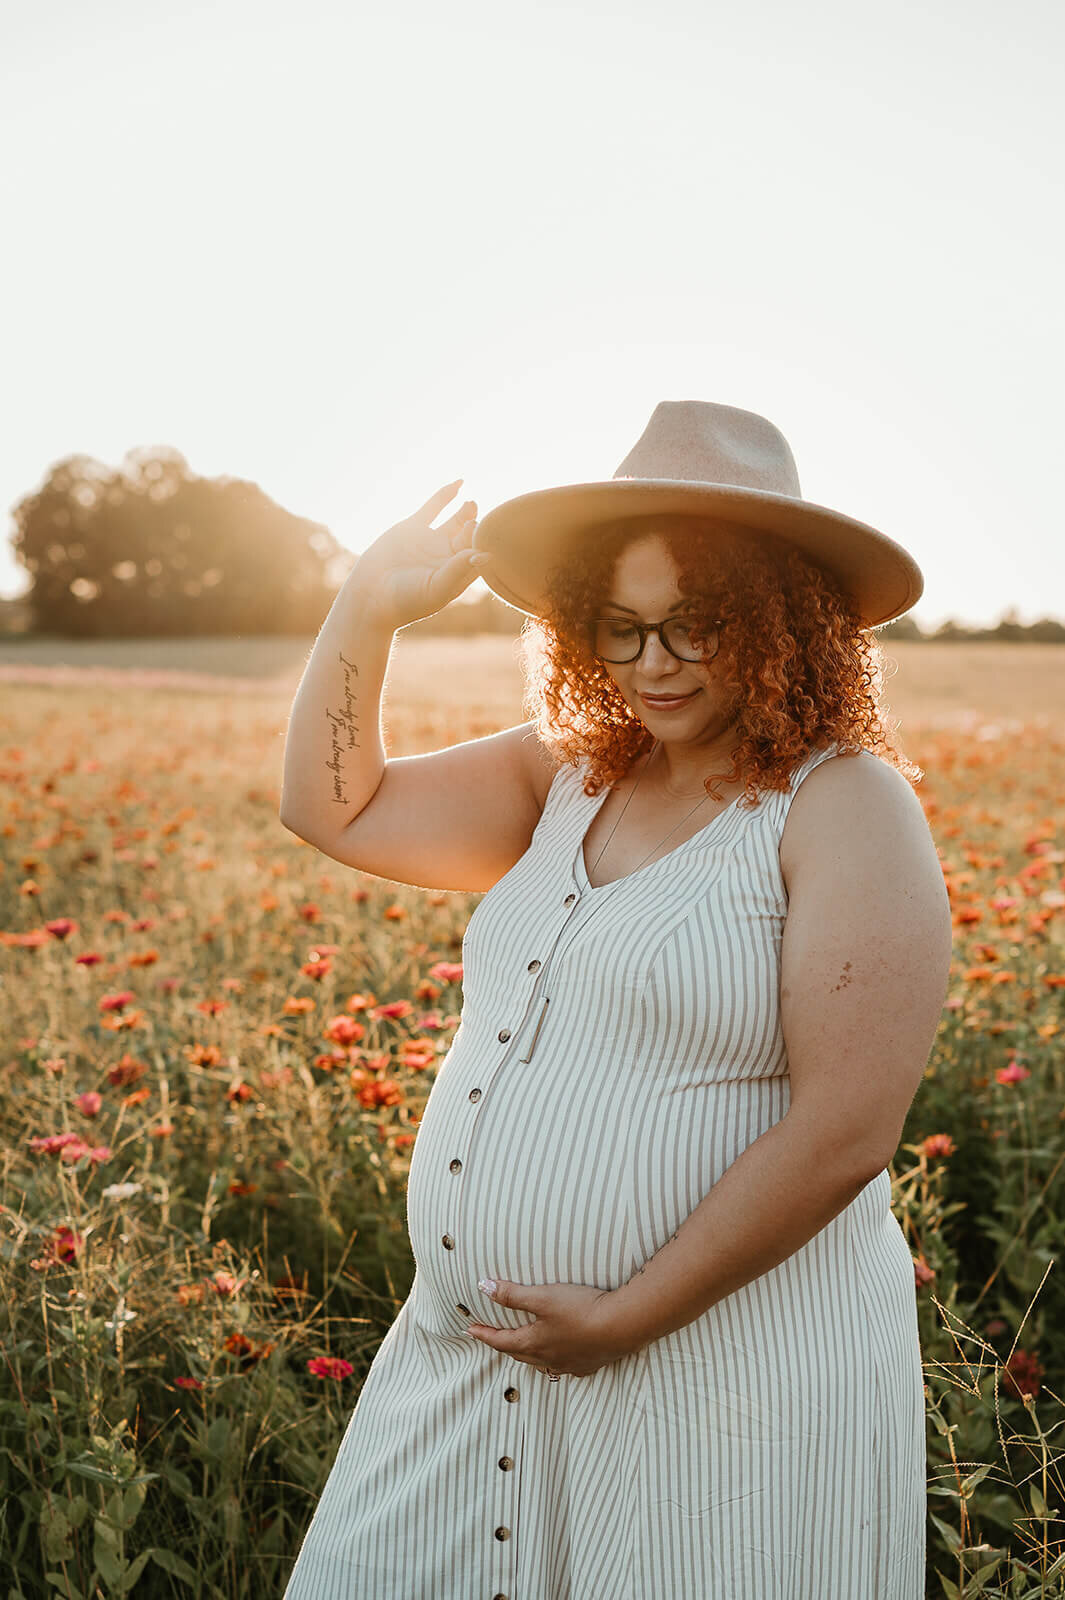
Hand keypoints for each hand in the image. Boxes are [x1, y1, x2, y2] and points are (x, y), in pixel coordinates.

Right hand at [352, 479, 491, 632]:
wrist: (370, 595)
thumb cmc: (407, 600)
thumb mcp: (437, 588)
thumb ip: (459, 570)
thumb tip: (487, 555)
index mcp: (458, 573)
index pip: (479, 553)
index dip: (483, 543)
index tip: (480, 535)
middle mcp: (448, 556)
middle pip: (470, 535)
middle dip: (475, 526)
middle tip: (476, 517)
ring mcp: (432, 540)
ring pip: (455, 520)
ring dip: (466, 512)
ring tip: (472, 504)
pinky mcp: (414, 527)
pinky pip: (433, 507)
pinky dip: (445, 495)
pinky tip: (459, 483)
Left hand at [465, 1278, 636, 1377]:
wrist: (622, 1326)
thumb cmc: (580, 1309)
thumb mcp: (543, 1297)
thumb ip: (512, 1294)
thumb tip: (483, 1287)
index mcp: (534, 1343)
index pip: (501, 1341)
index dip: (484, 1334)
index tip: (470, 1330)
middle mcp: (549, 1358)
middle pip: (519, 1354)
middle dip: (503, 1345)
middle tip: (492, 1338)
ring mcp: (570, 1364)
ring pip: (541, 1363)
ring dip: (528, 1355)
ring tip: (523, 1348)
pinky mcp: (589, 1364)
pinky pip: (564, 1366)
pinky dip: (554, 1360)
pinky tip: (561, 1355)